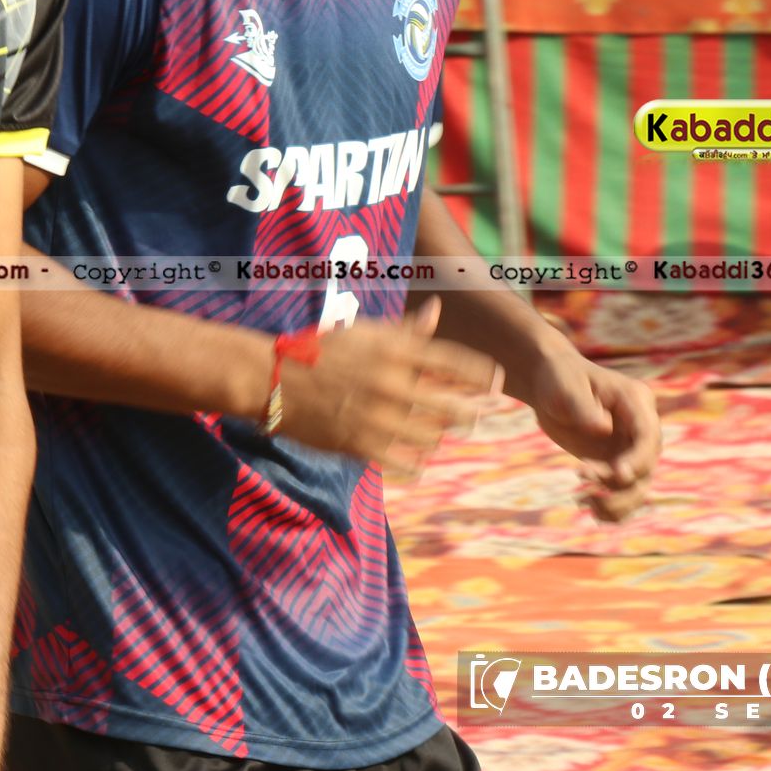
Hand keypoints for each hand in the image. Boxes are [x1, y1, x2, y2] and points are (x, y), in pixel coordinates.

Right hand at [276, 299, 501, 477]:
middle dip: (471, 412)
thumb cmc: (322, 350)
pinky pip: (404, 462)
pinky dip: (415, 462)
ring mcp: (377, 416)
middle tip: (477, 416)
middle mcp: (391, 383)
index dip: (482, 373)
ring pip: (431, 436)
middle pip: (452, 405)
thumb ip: (406, 329)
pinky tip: (417, 460)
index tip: (497, 381)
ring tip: (438, 433)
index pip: (454, 361)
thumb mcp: (365, 332)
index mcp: (394, 350)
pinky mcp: (361, 444)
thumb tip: (436, 308)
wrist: (273, 379)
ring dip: (438, 436)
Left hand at [519, 340, 660, 522]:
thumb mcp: (566, 388)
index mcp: (635, 401)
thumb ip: (583, 407)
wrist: (549, 385)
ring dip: (617, 502)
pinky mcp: (616, 462)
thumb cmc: (559, 379)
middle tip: (584, 482)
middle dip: (620, 484)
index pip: (648, 436)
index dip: (638, 459)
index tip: (618, 475)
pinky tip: (589, 509)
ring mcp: (630, 447)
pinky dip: (611, 507)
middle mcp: (640, 427)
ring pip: (638, 485)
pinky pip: (623, 492)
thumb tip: (604, 429)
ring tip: (585, 501)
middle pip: (647, 465)